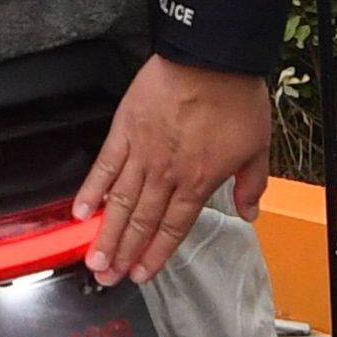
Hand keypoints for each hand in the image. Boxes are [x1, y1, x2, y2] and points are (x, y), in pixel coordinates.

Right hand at [74, 55, 274, 286]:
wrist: (212, 58)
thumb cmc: (235, 97)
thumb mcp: (257, 146)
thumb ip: (251, 184)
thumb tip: (249, 212)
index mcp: (198, 181)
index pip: (173, 228)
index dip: (156, 254)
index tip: (141, 274)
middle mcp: (167, 174)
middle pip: (140, 222)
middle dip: (123, 254)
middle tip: (107, 277)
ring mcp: (142, 153)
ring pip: (119, 202)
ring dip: (105, 234)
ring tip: (93, 259)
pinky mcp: (125, 129)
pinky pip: (104, 166)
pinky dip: (91, 190)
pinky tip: (80, 211)